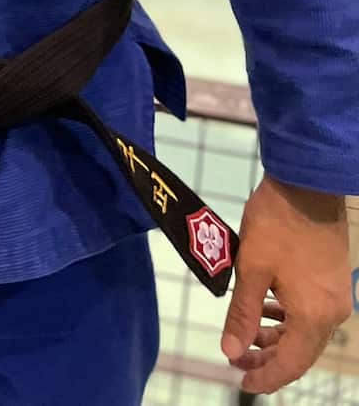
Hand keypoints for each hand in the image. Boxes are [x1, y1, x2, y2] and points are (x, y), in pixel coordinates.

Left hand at [220, 175, 351, 392]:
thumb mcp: (251, 268)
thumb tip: (229, 350)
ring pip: (307, 331)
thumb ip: (243, 313)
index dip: (266, 377)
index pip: (291, 364)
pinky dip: (289, 317)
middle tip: (237, 358)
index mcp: (313, 316)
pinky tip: (268, 308)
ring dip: (278, 337)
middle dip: (269, 359)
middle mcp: (332, 312)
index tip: (242, 382)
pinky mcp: (334, 277)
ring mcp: (336, 294)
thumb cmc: (276, 224)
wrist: (306, 182)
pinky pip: (312, 312)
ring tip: (247, 335)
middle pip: (301, 351)